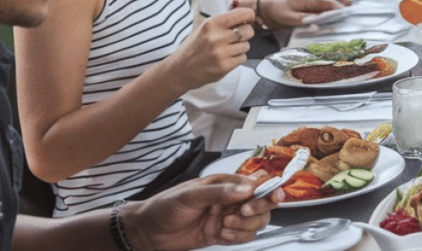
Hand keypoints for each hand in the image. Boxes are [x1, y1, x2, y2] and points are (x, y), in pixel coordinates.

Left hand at [125, 174, 281, 250]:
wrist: (147, 232)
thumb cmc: (164, 206)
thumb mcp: (190, 195)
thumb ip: (220, 192)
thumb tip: (246, 188)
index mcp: (225, 183)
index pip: (256, 182)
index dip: (268, 188)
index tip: (274, 195)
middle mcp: (230, 200)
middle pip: (262, 203)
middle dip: (257, 209)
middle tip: (241, 213)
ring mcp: (228, 218)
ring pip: (256, 222)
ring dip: (245, 226)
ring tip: (225, 225)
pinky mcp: (223, 235)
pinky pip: (244, 237)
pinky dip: (239, 238)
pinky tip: (224, 235)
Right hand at [167, 8, 254, 92]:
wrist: (180, 70)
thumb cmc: (195, 47)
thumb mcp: (205, 28)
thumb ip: (225, 21)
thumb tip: (248, 14)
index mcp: (212, 23)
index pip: (243, 14)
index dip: (249, 16)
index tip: (248, 20)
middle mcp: (216, 37)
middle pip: (249, 31)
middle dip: (246, 33)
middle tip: (237, 37)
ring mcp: (220, 53)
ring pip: (246, 46)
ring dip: (240, 48)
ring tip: (227, 50)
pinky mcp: (224, 67)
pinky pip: (243, 58)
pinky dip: (238, 58)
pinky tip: (226, 58)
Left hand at [258, 0, 349, 28]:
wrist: (268, 7)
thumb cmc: (279, 12)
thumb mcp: (290, 18)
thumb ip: (306, 19)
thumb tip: (320, 21)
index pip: (329, 3)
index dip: (340, 9)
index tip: (349, 15)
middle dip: (344, 2)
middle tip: (355, 10)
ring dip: (340, 0)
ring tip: (350, 6)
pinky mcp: (311, 2)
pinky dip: (334, 1)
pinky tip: (339, 5)